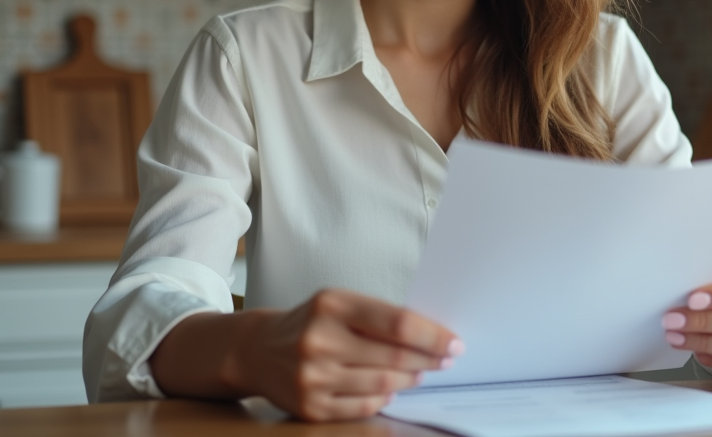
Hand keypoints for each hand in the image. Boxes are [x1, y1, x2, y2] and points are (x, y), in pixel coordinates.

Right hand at [228, 288, 462, 420]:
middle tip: (445, 360)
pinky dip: (384, 399)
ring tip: (420, 373)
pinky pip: (363, 407)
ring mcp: (312, 377)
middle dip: (428, 360)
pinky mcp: (310, 407)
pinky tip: (392, 390)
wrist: (256, 350)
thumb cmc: (310, 322)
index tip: (454, 343)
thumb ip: (379, 317)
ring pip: (383, 386)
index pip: (398, 323)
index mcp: (332, 305)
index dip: (433, 336)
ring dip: (410, 380)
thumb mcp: (339, 303)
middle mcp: (320, 340)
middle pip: (393, 358)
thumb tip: (431, 337)